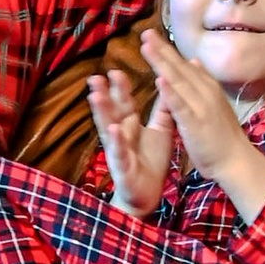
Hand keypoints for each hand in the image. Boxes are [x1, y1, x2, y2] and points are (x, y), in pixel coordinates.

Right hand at [88, 67, 174, 213]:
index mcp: (130, 124)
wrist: (149, 193)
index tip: (115, 70)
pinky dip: (115, 141)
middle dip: (103, 95)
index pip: (124, 102)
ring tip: (95, 97)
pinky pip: (118, 152)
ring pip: (107, 128)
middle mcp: (120, 134)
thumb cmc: (152, 160)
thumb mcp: (160, 130)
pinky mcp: (122, 166)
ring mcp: (118, 149)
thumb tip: (168, 84)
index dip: (119, 88)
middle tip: (95, 78)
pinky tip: (113, 130)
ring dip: (101, 113)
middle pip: (111, 111)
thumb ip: (162, 109)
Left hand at [138, 29, 264, 218]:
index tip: (152, 35)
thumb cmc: (223, 136)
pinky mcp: (195, 122)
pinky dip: (170, 92)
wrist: (236, 161)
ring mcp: (200, 106)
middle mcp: (205, 91)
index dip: (168, 50)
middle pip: (179, 67)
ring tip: (147, 47)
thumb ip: (202, 83)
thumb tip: (195, 61)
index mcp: (207, 87)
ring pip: (178, 80)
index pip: (185, 65)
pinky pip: (180, 105)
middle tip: (145, 33)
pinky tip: (159, 80)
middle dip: (161, 49)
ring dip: (162, 63)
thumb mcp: (214, 103)